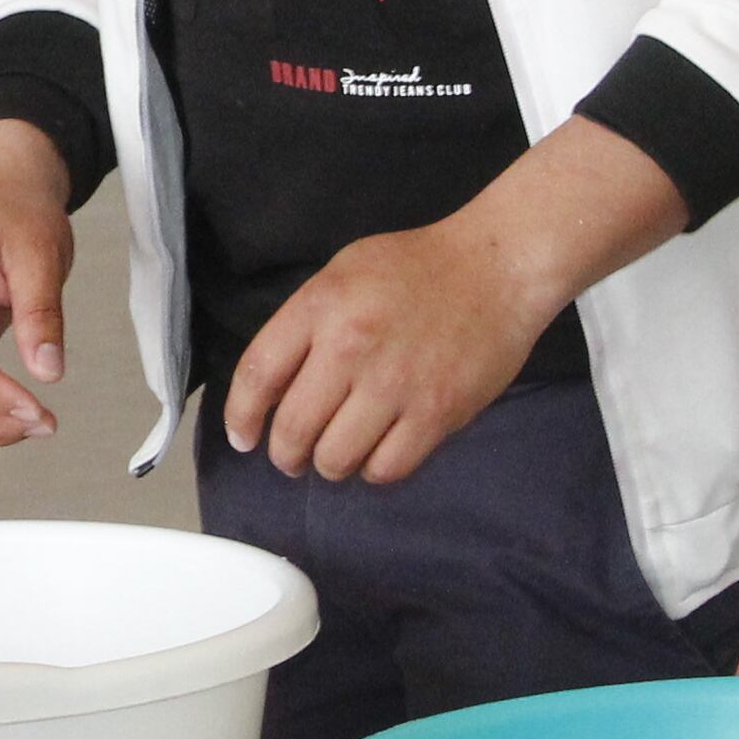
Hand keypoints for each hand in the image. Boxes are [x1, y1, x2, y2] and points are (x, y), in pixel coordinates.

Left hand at [220, 212, 574, 486]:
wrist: (497, 268)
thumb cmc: (418, 268)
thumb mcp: (343, 273)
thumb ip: (304, 324)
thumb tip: (274, 386)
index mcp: (321, 305)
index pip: (257, 375)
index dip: (241, 417)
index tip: (244, 437)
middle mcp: (351, 346)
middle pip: (292, 430)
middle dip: (285, 455)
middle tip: (292, 457)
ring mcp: (395, 384)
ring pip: (335, 459)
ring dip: (329, 465)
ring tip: (337, 454)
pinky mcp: (436, 413)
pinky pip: (385, 469)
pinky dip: (373, 470)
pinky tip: (376, 453)